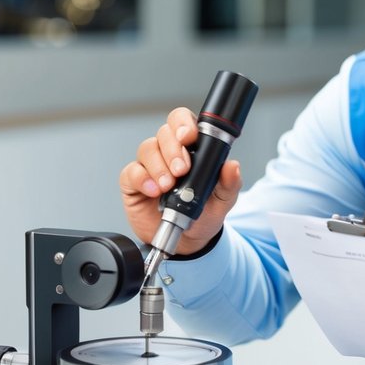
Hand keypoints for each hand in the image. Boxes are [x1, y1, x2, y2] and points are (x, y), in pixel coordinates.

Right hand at [118, 107, 243, 254]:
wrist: (187, 242)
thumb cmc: (203, 214)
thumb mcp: (223, 201)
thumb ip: (229, 183)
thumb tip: (233, 166)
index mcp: (191, 149)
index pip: (183, 122)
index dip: (183, 123)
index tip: (189, 137)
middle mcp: (168, 152)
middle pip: (164, 133)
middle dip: (173, 149)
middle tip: (182, 169)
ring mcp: (150, 166)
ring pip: (147, 149)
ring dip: (158, 166)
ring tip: (168, 186)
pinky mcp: (134, 182)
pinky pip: (132, 172)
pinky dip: (142, 179)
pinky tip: (153, 191)